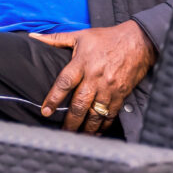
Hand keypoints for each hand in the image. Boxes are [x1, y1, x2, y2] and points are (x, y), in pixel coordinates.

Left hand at [29, 21, 156, 132]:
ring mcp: (109, 87)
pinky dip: (103, 125)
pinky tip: (96, 133)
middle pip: (79, 104)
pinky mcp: (121, 94)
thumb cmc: (107, 38)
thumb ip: (55, 39)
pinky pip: (110, 114)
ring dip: (86, 127)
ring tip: (77, 138)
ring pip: (95, 113)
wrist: (139, 41)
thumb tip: (33, 37)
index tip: (45, 111)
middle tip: (61, 133)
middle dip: (70, 121)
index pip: (64, 83)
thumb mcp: (81, 35)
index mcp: (82, 62)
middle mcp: (95, 77)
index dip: (53, 98)